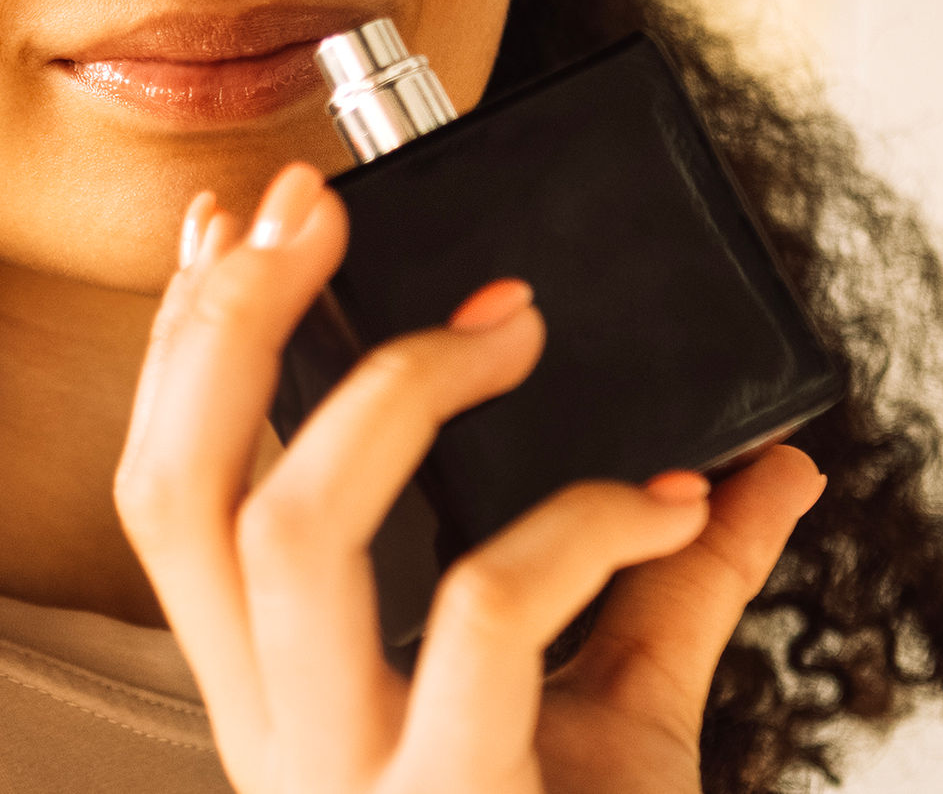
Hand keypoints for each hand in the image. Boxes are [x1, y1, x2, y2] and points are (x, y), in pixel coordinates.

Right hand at [116, 162, 824, 792]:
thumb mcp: (624, 725)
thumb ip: (672, 586)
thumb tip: (774, 460)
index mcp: (283, 707)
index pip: (168, 501)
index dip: (179, 351)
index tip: (229, 223)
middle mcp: (279, 745)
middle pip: (174, 491)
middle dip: (230, 321)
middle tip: (315, 206)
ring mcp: (345, 783)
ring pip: (284, 529)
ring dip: (399, 389)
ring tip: (515, 325)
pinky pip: (481, 611)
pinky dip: (588, 524)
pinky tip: (682, 502)